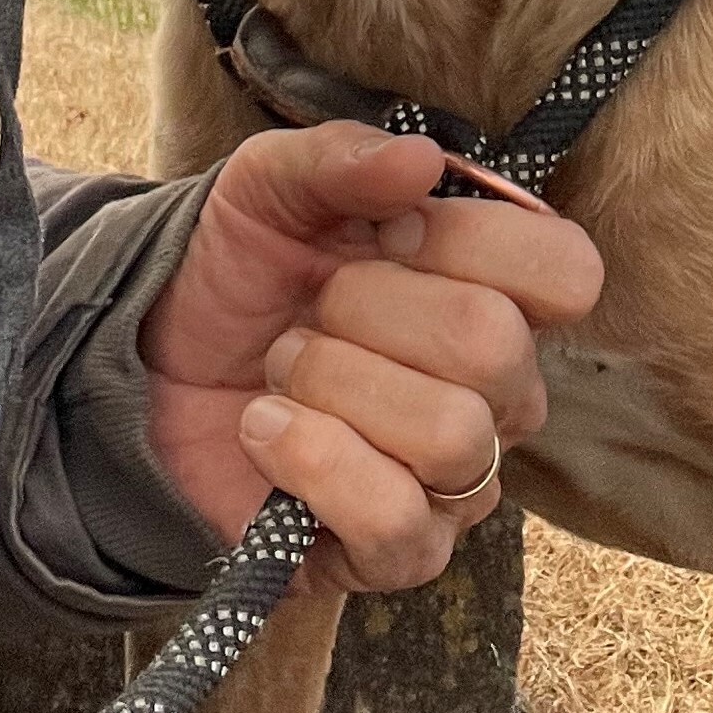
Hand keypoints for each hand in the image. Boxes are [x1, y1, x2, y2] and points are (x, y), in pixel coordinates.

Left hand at [141, 123, 603, 592]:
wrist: (146, 376)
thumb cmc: (239, 280)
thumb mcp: (270, 191)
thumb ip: (342, 159)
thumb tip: (422, 158)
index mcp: (505, 297)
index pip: (566, 272)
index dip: (464, 242)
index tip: (381, 235)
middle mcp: (505, 392)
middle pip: (495, 346)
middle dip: (366, 313)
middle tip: (309, 313)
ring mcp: (461, 478)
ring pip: (450, 434)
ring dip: (331, 386)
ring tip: (284, 373)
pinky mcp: (402, 553)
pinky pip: (396, 519)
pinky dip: (310, 461)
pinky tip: (266, 429)